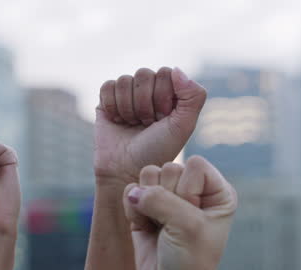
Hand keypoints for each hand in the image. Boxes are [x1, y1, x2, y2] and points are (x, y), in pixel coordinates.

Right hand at [94, 67, 206, 185]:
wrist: (127, 168)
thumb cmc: (158, 150)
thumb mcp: (184, 126)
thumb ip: (194, 95)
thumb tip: (176, 69)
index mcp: (170, 92)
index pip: (165, 73)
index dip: (163, 96)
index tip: (163, 118)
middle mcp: (149, 90)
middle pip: (144, 74)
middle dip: (145, 104)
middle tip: (147, 124)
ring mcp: (128, 94)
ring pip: (125, 80)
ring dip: (129, 108)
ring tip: (133, 125)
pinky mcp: (107, 100)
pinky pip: (108, 86)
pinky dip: (112, 106)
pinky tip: (118, 121)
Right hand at [122, 156, 236, 269]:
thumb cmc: (191, 262)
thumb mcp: (186, 225)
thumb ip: (160, 198)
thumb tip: (132, 191)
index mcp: (217, 191)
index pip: (194, 164)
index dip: (187, 190)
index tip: (193, 220)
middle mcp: (194, 191)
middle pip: (168, 168)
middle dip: (166, 199)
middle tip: (174, 228)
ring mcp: (168, 198)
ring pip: (147, 176)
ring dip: (148, 204)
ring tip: (160, 228)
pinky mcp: (145, 209)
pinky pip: (130, 191)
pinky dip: (133, 211)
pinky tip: (146, 229)